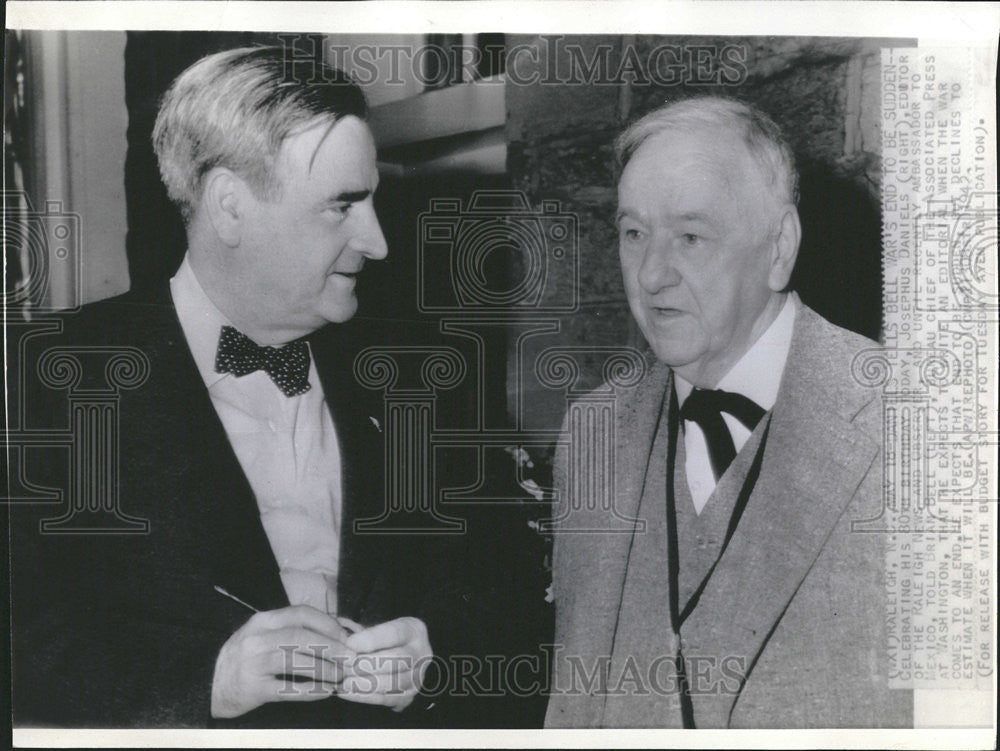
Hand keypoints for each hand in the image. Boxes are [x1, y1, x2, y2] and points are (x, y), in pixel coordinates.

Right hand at [211, 605, 353, 718]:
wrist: (209, 685)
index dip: (327, 623)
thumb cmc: (245, 658)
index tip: (345, 636)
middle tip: (350, 658)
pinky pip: (288, 689)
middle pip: (301, 636)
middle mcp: (257, 638)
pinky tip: (325, 692)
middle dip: (331, 647)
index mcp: (263, 621)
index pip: (301, 613)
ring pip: (296, 661)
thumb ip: (290, 629)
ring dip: (324, 669)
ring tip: (340, 676)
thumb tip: (335, 632)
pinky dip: (310, 690)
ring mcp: (254, 663)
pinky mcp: (253, 688)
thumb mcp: (262, 635)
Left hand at [337, 616, 431, 711]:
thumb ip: (364, 635)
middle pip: (399, 659)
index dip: (372, 639)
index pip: (395, 633)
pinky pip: (388, 699)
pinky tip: (347, 692)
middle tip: (346, 666)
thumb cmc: (381, 640)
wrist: (395, 657)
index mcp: (414, 630)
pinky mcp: (410, 695)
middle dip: (369, 664)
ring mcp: (418, 676)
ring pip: (395, 682)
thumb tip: (345, 646)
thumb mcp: (377, 629)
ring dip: (366, 683)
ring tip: (344, 682)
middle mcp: (422, 653)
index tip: (350, 644)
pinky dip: (365, 697)